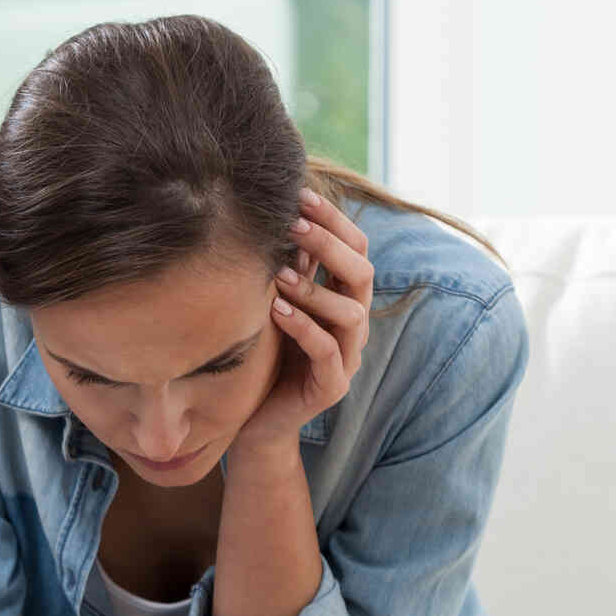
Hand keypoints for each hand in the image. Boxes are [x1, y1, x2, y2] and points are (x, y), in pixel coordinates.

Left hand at [234, 188, 375, 453]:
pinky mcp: (331, 387)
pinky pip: (328, 353)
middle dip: (329, 245)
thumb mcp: (271, 303)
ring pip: (352, 313)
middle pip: (362, 273)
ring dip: (315, 289)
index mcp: (342, 297)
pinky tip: (276, 311)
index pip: (354, 248)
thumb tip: (270, 211)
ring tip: (278, 275)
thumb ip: (282, 267)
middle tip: (292, 225)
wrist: (254, 420)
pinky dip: (304, 328)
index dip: (333, 220)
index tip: (300, 195)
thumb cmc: (261, 354)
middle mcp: (352, 324)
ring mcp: (347, 356)